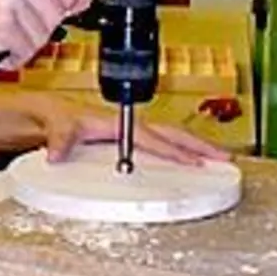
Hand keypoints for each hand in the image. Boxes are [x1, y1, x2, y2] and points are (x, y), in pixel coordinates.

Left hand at [28, 93, 229, 165]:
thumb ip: (59, 138)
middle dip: (201, 146)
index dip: (174, 151)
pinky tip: (192, 160)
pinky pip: (164, 143)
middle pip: (173, 134)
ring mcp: (133, 131)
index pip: (153, 139)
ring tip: (218, 159)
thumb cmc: (58, 115)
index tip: (195, 163)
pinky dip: (182, 150)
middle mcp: (130, 125)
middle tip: (225, 159)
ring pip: (172, 137)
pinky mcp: (132, 139)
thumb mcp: (56, 124)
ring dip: (196, 147)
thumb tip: (57, 153)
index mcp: (118, 123)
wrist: (51, 112)